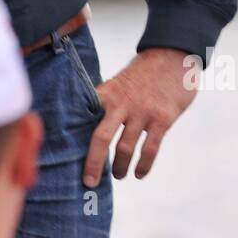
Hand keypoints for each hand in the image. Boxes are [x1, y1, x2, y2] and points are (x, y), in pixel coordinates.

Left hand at [82, 47, 198, 186]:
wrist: (173, 55)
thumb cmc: (144, 72)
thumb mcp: (119, 81)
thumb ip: (107, 102)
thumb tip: (90, 125)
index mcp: (107, 93)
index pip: (84, 118)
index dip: (73, 137)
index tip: (64, 155)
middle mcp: (122, 104)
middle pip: (101, 138)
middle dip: (93, 163)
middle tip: (88, 182)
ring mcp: (143, 112)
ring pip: (126, 148)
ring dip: (120, 167)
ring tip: (118, 176)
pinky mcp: (163, 119)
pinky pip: (150, 149)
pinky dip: (143, 165)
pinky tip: (139, 174)